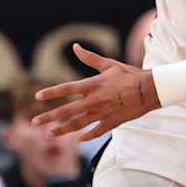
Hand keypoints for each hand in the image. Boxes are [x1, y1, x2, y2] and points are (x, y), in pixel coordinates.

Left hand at [33, 43, 160, 139]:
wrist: (150, 90)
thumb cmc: (129, 75)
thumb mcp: (109, 64)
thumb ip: (90, 58)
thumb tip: (75, 46)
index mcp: (93, 85)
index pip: (67, 89)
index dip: (51, 92)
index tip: (37, 97)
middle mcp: (95, 100)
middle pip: (67, 110)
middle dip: (50, 117)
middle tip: (35, 122)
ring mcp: (103, 113)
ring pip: (78, 124)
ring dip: (63, 130)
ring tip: (50, 134)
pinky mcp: (112, 122)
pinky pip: (96, 131)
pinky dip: (86, 136)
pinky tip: (78, 139)